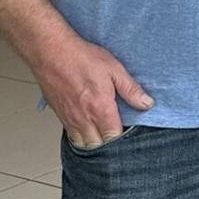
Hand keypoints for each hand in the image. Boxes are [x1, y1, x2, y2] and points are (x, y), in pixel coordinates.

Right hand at [31, 30, 152, 148]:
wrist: (52, 53)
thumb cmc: (82, 58)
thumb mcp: (115, 69)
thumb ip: (131, 90)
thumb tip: (146, 104)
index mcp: (100, 109)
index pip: (113, 137)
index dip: (121, 135)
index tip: (127, 127)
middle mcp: (84, 119)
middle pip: (98, 145)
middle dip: (108, 142)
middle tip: (115, 130)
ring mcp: (69, 119)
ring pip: (82, 144)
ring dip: (93, 141)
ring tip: (101, 131)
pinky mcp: (59, 115)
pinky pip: (70, 135)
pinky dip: (79, 136)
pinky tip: (86, 126)